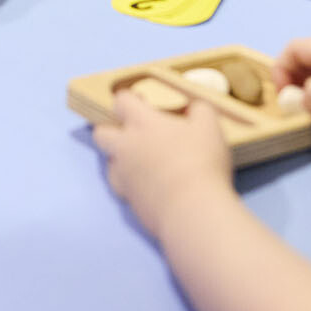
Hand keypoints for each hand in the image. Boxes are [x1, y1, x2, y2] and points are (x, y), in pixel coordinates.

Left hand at [92, 90, 237, 239]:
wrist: (192, 210)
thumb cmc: (200, 161)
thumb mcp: (210, 127)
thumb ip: (200, 110)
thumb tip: (193, 107)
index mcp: (142, 124)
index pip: (121, 101)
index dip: (129, 99)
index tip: (143, 103)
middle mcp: (125, 147)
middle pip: (101, 132)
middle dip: (111, 129)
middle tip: (134, 134)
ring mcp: (123, 175)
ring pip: (108, 162)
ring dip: (120, 158)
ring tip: (142, 162)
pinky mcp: (128, 200)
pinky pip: (121, 187)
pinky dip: (130, 184)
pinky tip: (147, 185)